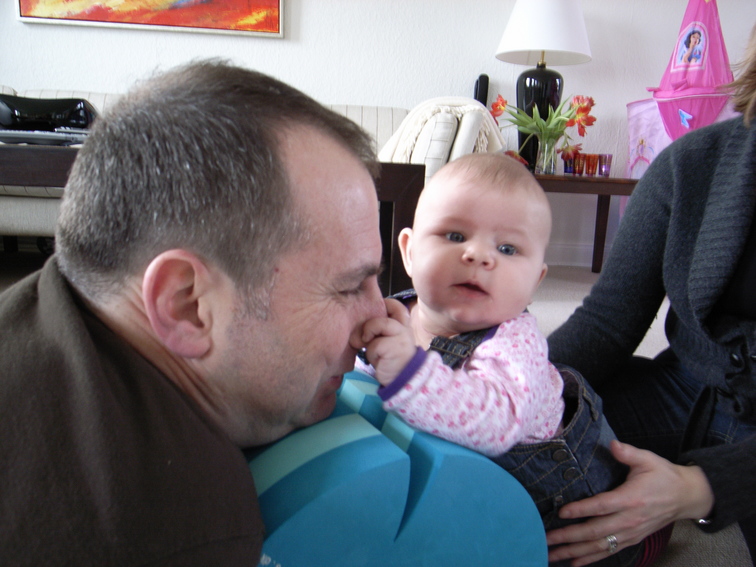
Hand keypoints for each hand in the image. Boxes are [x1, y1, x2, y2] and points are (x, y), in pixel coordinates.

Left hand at [353, 298, 416, 385]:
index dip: (380, 306)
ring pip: (376, 323)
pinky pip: (374, 344)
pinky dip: (371, 353)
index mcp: (403, 324)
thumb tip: (354, 335)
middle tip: (365, 338)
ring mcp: (402, 336)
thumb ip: (372, 331)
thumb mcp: (380, 341)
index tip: (370, 319)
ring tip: (370, 350)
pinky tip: (378, 361)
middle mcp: (404, 327)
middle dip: (370, 323)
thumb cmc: (388, 360)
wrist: (402, 381)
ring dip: (368, 337)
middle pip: (384, 309)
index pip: (394, 305)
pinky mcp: (395, 347)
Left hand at [546, 440, 713, 565]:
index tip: (561, 512)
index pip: (601, 506)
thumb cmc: (664, 475)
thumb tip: (612, 445)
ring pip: (599, 546)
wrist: (687, 497)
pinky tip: (573, 562)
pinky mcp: (632, 540)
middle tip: (546, 539)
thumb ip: (628, 453)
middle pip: (595, 531)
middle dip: (569, 536)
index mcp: (631, 499)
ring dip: (574, 551)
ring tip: (552, 555)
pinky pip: (608, 552)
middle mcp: (629, 520)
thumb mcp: (648, 459)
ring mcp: (630, 533)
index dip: (581, 510)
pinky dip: (590, 558)